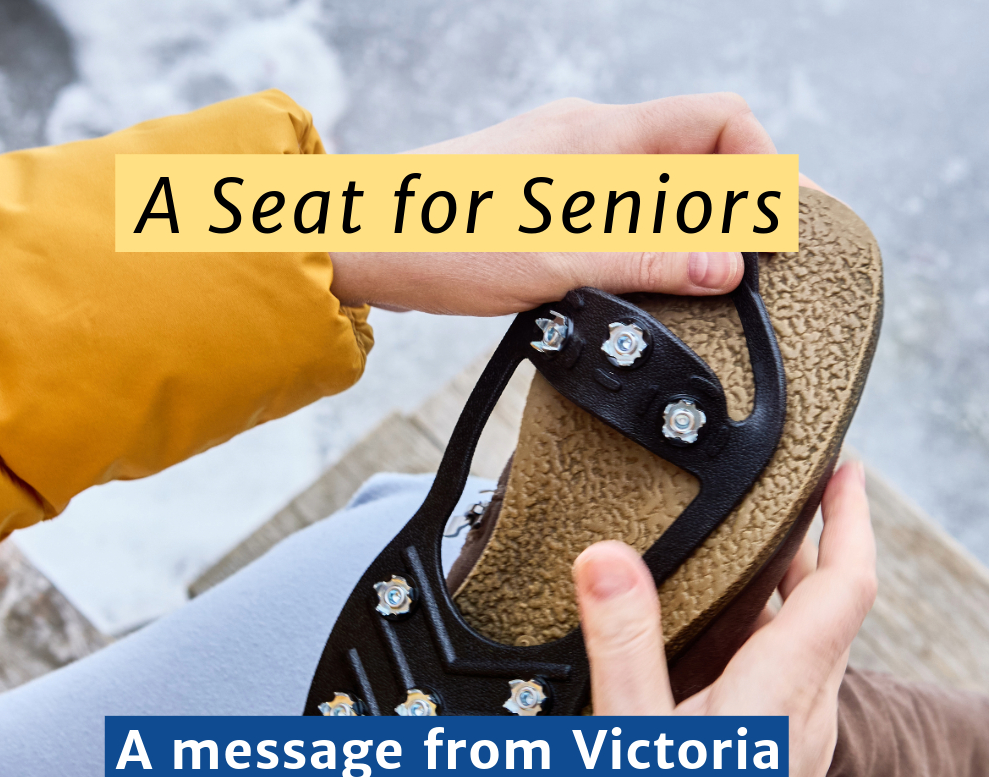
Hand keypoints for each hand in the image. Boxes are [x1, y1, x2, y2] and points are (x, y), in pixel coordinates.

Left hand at [330, 93, 775, 314]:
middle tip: (740, 275)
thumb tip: (728, 268)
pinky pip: (611, 213)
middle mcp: (589, 140)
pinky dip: (636, 245)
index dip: (761, 173)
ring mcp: (562, 168)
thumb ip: (648, 263)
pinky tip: (628, 285)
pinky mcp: (539, 200)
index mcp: (605, 137)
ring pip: (652, 190)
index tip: (772, 236)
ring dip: (679, 235)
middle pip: (693, 158)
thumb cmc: (447, 238)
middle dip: (726, 212)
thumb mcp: (560, 262)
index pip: (721, 125)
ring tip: (689, 290)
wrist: (365, 244)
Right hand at [572, 461, 876, 776]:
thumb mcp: (635, 734)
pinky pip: (787, 679)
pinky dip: (765, 638)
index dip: (851, 518)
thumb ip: (623, 641)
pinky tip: (713, 646)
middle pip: (832, 607)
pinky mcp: (773, 764)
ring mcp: (796, 743)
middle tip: (780, 500)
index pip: (847, 583)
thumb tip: (609, 557)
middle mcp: (806, 713)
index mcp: (786, 692)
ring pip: (810, 645)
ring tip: (744, 559)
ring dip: (788, 593)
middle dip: (815, 545)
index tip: (845, 470)